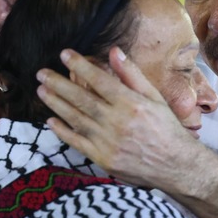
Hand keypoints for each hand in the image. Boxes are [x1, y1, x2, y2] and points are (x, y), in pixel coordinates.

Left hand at [35, 48, 205, 190]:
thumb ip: (132, 75)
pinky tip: (51, 120)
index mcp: (132, 104)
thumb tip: (114, 52)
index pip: (99, 80)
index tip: (64, 54)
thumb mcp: (155, 97)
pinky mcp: (103, 159)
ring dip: (56, 104)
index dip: (80, 66)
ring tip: (41, 91)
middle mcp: (118, 122)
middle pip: (82, 99)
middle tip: (41, 73)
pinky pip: (78, 143)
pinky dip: (63, 131)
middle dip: (59, 84)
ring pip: (76, 119)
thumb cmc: (167, 128)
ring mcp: (109, 142)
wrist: (175, 165)